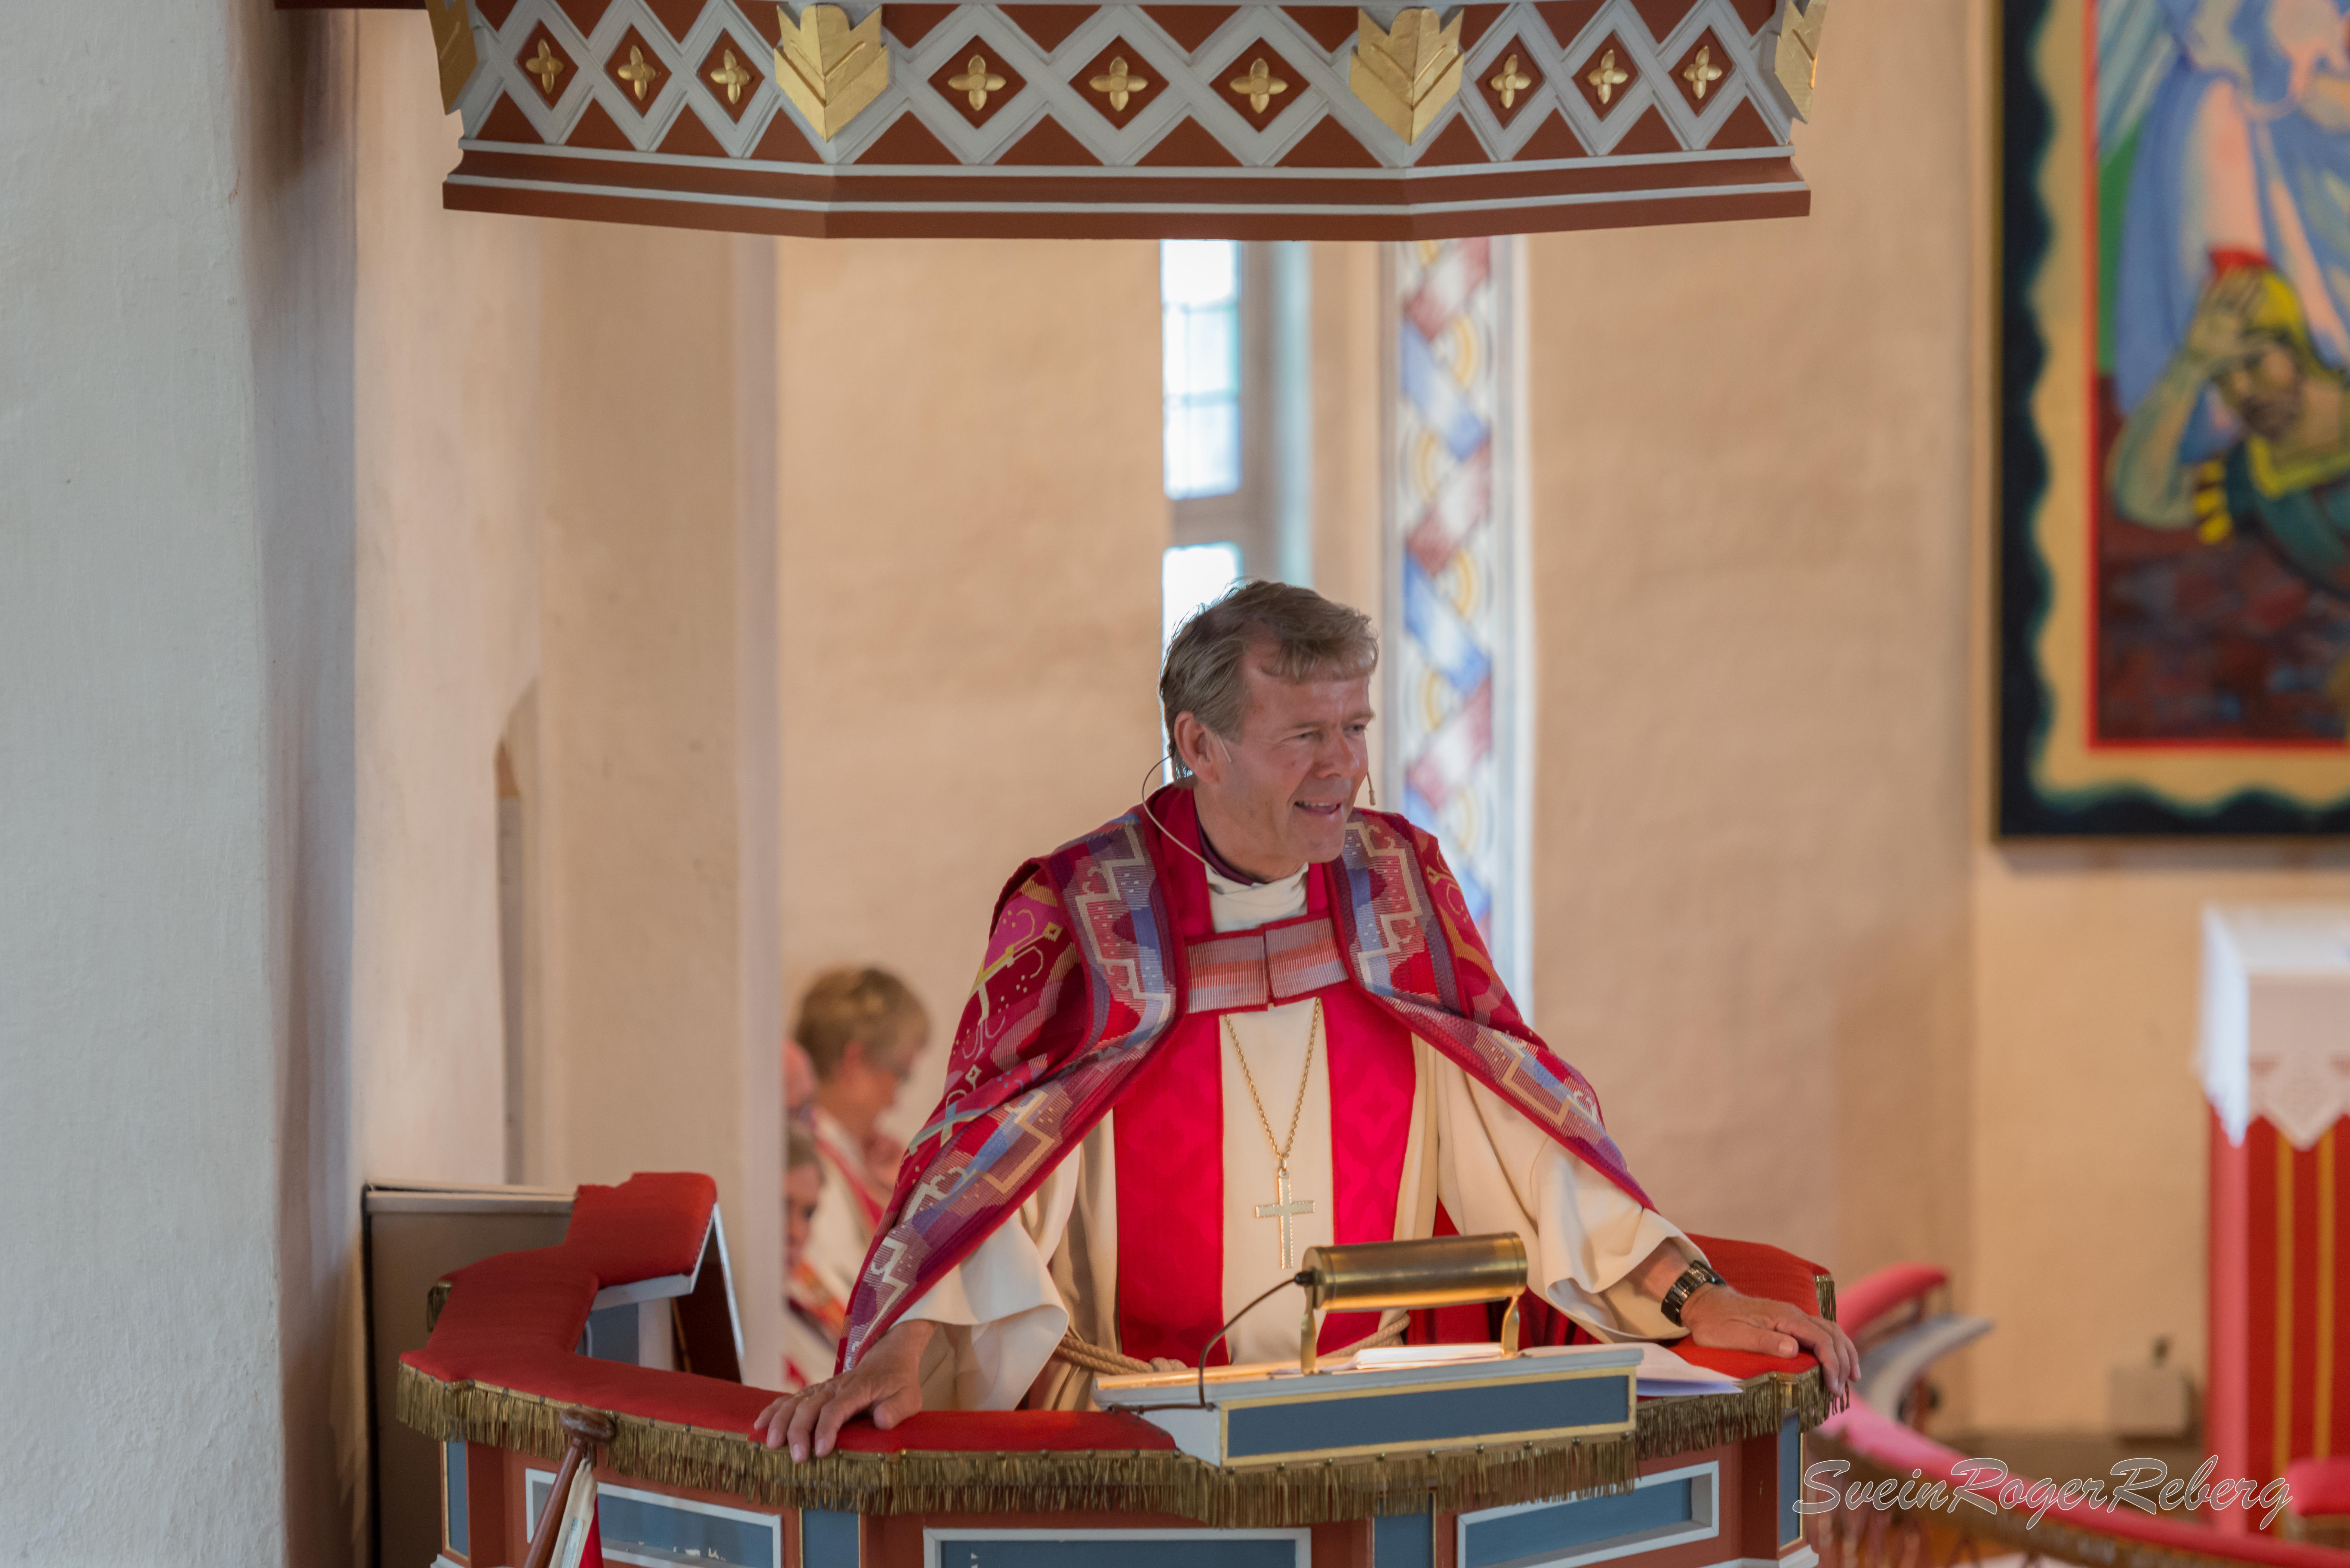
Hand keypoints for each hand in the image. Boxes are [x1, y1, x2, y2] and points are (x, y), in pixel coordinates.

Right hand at [751, 1319, 933, 1460]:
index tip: (821, 1452)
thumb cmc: (898, 1382)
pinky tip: (759, 1425)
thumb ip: (897, 1409)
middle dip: (799, 1432)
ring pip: (795, 1402)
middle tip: (796, 1458)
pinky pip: (790, 1399)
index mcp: (858, 1389)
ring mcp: (822, 1388)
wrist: (888, 1356)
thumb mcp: (909, 1397)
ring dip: (781, 1422)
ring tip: (771, 1445)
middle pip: (810, 1407)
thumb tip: (881, 1421)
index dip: (827, 1429)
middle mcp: (836, 1387)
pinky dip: (773, 1410)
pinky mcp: (815, 1392)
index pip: (837, 1408)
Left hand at [1679, 1285, 1858, 1400]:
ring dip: (1844, 1352)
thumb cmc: (1717, 1323)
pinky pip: (1819, 1331)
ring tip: (1852, 1376)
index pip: (1821, 1339)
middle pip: (1832, 1334)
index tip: (1833, 1387)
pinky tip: (1835, 1359)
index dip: (1831, 1364)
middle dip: (1843, 1361)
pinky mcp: (1788, 1321)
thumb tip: (1794, 1349)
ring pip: (1829, 1330)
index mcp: (1785, 1317)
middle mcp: (1793, 1313)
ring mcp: (1792, 1315)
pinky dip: (1833, 1346)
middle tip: (1842, 1389)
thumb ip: (1765, 1341)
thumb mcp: (1735, 1335)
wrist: (1705, 1304)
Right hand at [2183, 270, 2263, 369]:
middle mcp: (2224, 317)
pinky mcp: (2200, 317)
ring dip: (2227, 281)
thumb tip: (2274, 342)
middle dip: (2245, 283)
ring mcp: (2212, 315)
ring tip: (2234, 267)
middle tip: (2253, 270)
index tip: (2262, 282)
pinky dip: (2204, 289)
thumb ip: (2256, 345)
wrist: (2198, 363)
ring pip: (2221, 293)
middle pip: (2237, 296)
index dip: (2255, 293)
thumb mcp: (2241, 351)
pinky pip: (2203, 300)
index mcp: (2235, 323)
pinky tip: (2207, 278)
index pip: (2247, 305)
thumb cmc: (2218, 360)